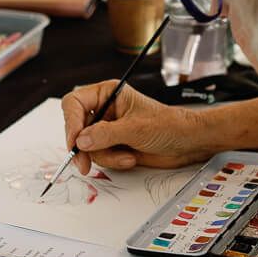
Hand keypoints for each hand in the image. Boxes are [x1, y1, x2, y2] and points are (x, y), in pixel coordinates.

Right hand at [60, 82, 210, 172]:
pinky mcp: (113, 145)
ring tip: (126, 156)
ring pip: (87, 146)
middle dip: (83, 147)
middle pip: (76, 128)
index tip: (74, 142)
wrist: (186, 143)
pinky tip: (130, 158)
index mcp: (108, 93)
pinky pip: (99, 157)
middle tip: (84, 163)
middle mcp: (105, 110)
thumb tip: (81, 141)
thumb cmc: (168, 125)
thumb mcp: (136, 128)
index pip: (75, 103)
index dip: (71, 123)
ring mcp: (108, 129)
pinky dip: (113, 162)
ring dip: (105, 156)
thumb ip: (105, 134)